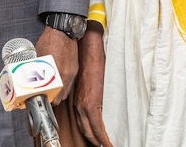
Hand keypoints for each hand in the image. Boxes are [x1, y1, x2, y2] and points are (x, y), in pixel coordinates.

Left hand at [35, 26, 77, 104]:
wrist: (64, 31)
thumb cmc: (50, 40)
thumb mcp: (38, 55)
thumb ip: (35, 68)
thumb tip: (28, 78)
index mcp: (55, 72)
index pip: (53, 96)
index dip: (46, 100)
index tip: (40, 99)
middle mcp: (65, 75)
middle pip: (60, 97)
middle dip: (52, 99)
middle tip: (44, 96)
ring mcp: (71, 73)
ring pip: (66, 92)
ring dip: (59, 94)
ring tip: (51, 91)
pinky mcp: (74, 69)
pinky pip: (70, 84)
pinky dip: (64, 86)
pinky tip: (58, 82)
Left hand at [75, 26, 112, 146]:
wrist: (89, 48)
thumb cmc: (88, 60)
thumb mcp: (84, 79)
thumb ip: (86, 91)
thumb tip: (93, 96)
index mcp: (77, 99)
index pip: (81, 123)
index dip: (89, 134)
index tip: (95, 141)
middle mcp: (78, 104)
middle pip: (85, 130)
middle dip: (94, 140)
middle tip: (102, 146)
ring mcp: (85, 104)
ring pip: (91, 130)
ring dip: (99, 141)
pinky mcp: (92, 102)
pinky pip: (98, 126)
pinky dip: (103, 138)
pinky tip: (108, 144)